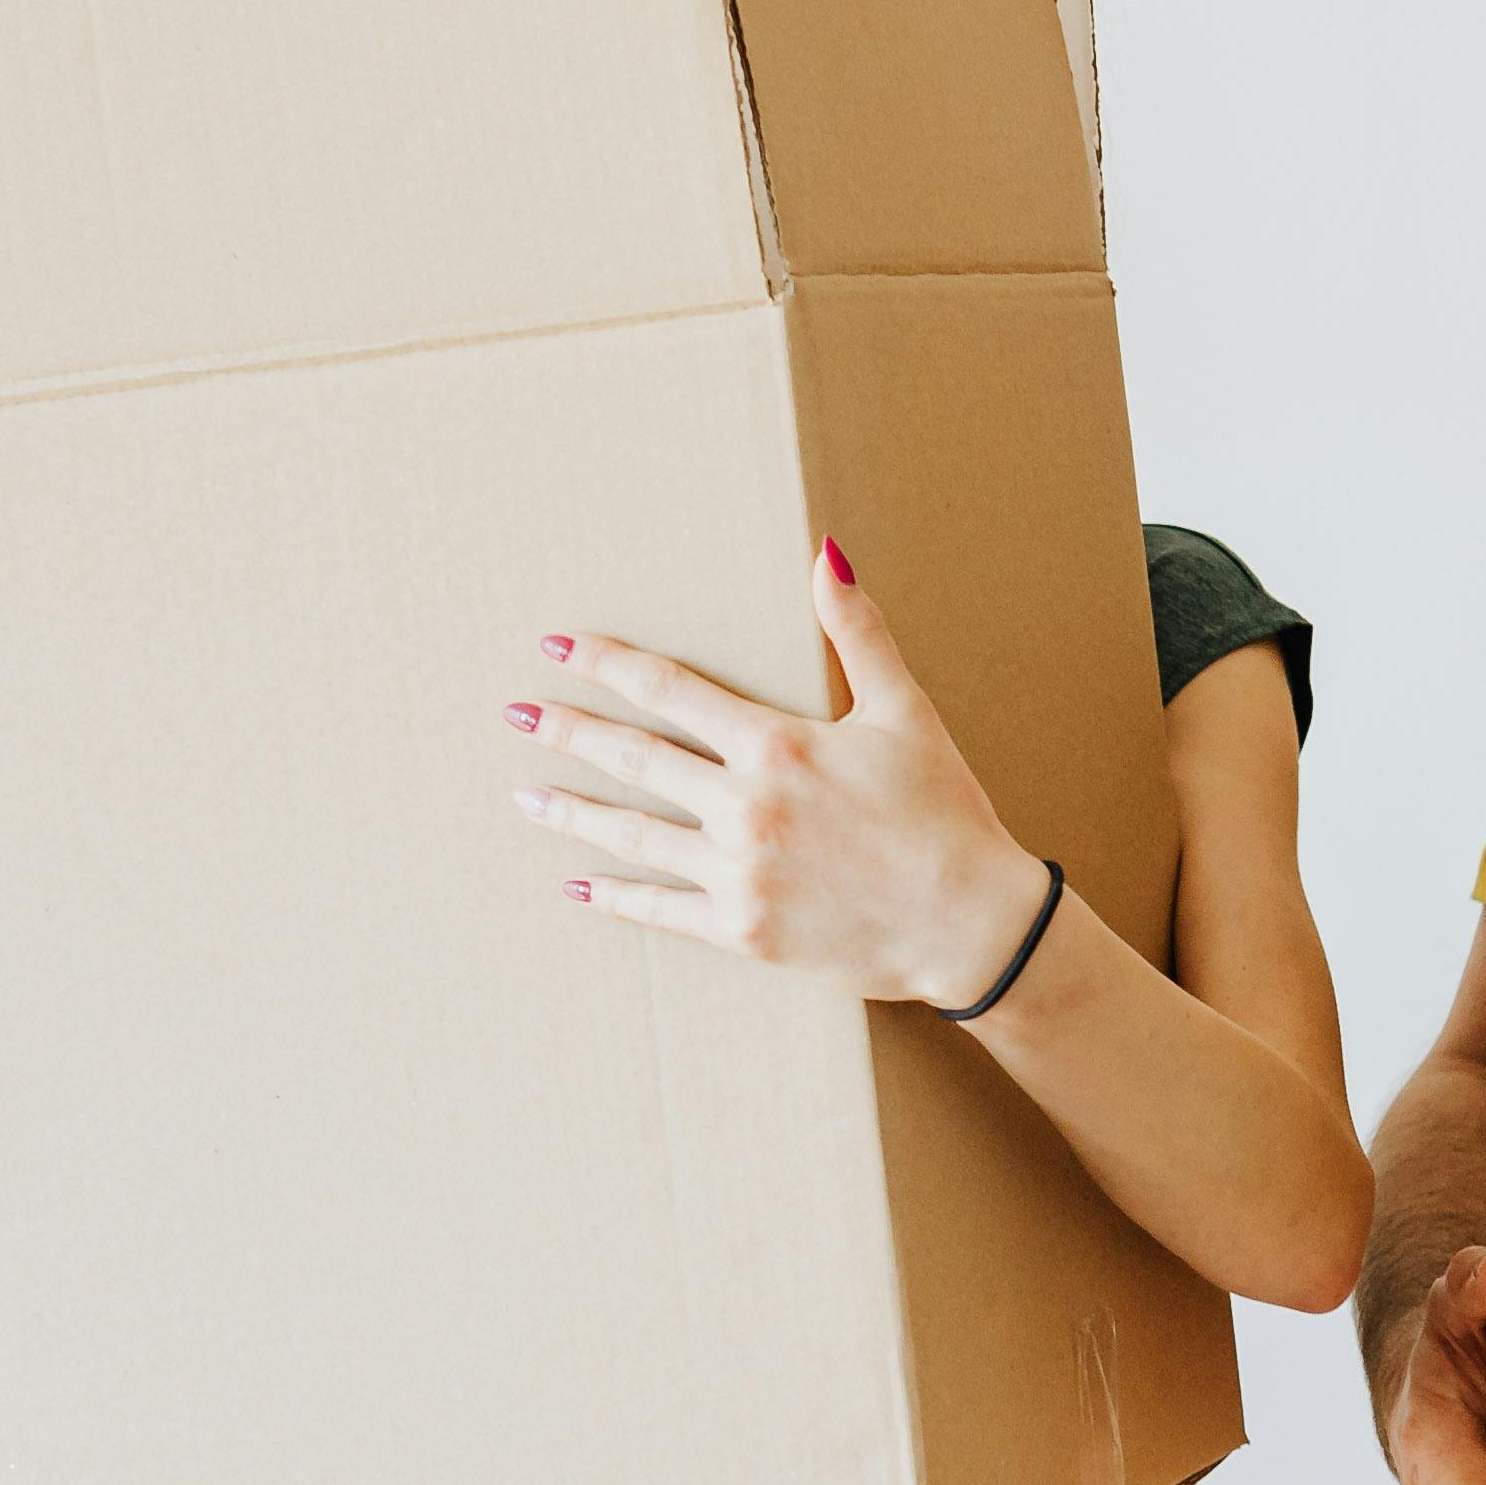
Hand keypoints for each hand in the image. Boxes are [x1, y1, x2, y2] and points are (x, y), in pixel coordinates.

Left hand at [514, 546, 1058, 1006]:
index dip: (609, 665)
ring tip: (524, 795)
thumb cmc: (944, 812)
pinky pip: (662, 909)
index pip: (670, 690)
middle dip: (568, 731)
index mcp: (777, 745)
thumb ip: (857, 632)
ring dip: (573, 812)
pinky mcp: (742, 931)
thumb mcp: (905, 712)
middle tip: (515, 712)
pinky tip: (579, 888)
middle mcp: (745, 807)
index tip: (559, 647)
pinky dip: (616, 898)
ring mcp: (738, 873)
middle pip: (635, 758)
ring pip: (634, 835)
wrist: (970, 922)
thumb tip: (826, 552)